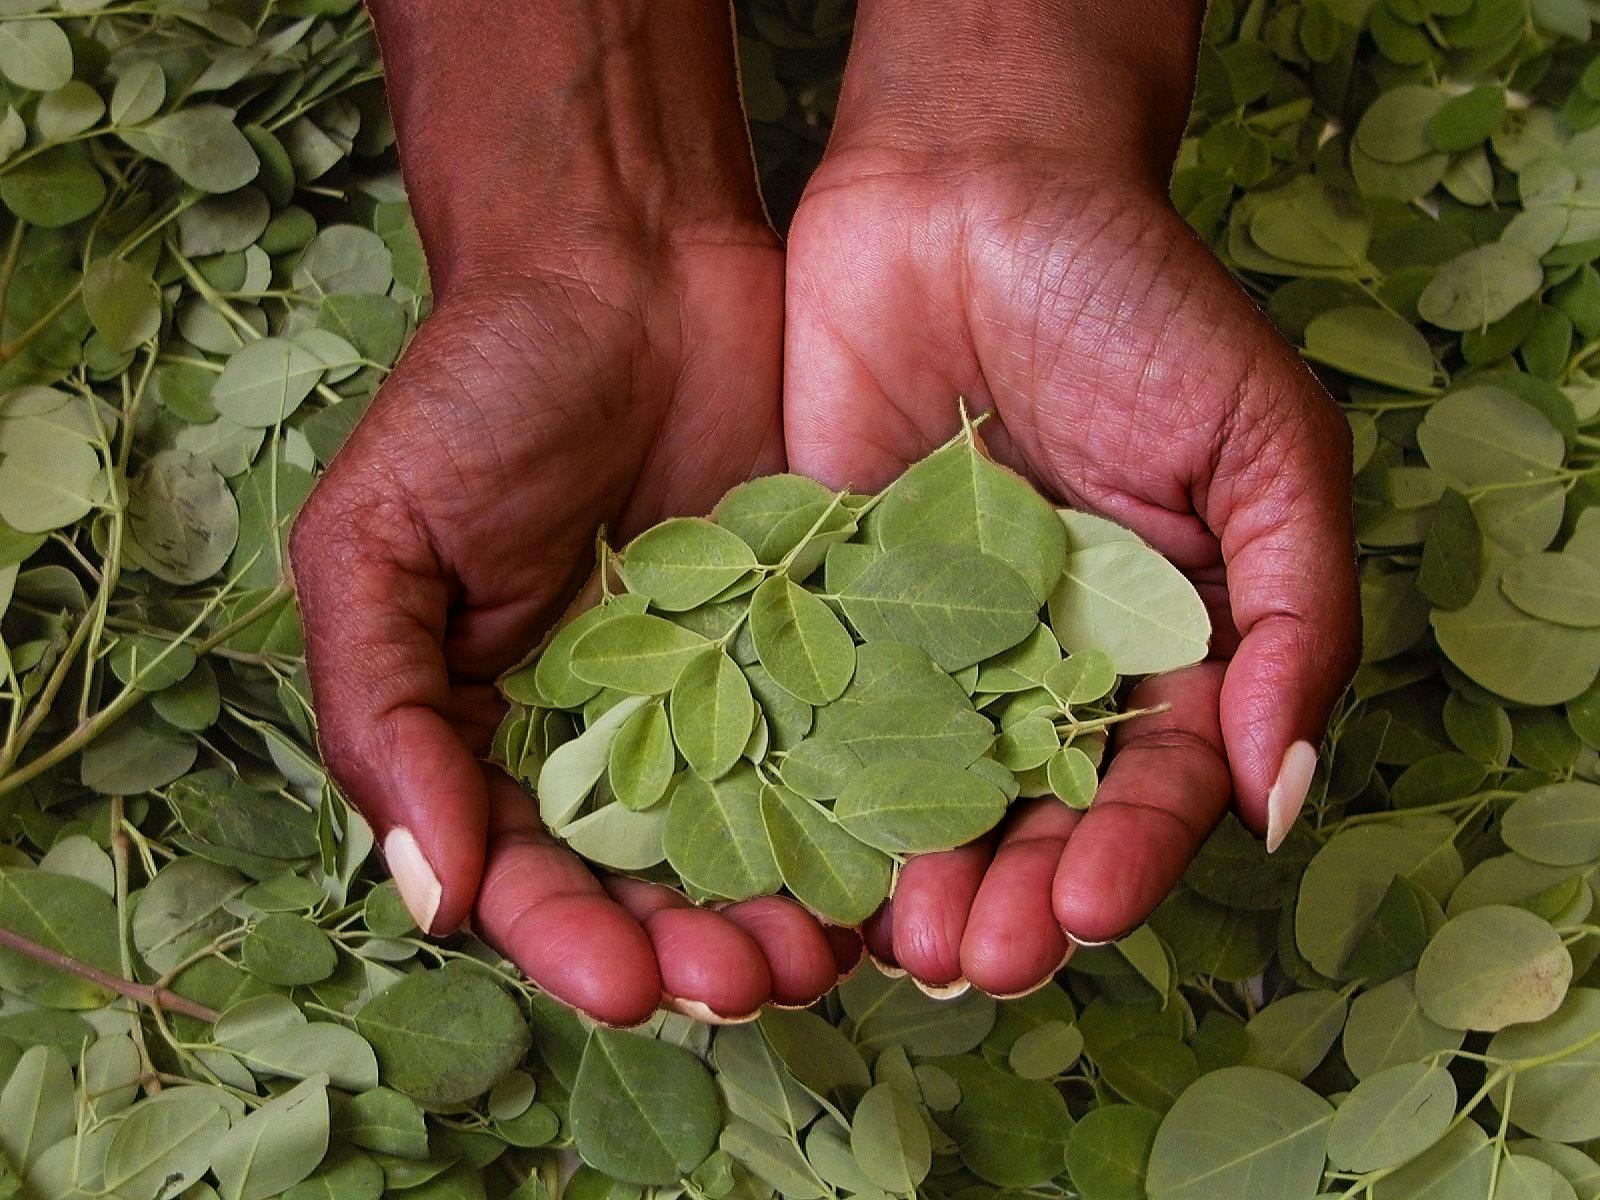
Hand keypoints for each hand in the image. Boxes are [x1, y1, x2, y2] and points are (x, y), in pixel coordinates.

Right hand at [291, 1, 859, 1025]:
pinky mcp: (812, 645)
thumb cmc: (478, 391)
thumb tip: (428, 893)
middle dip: (693, 948)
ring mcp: (722, 694)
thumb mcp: (378, 542)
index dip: (567, 941)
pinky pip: (839, 747)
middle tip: (753, 985)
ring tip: (826, 953)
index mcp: (490, 730)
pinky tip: (897, 867)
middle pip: (651, 883)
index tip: (625, 985)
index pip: (523, 873)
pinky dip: (865, 815)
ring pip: (756, 838)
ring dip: (784, 909)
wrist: (625, 267)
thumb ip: (383, 710)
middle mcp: (609, 734)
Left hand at [784, 116, 1358, 993]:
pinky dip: (802, 778)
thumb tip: (1277, 790)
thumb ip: (1293, 610)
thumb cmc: (1138, 300)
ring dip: (905, 868)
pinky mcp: (816, 598)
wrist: (972, 186)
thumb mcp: (1261, 441)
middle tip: (969, 959)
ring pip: (913, 784)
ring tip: (891, 940)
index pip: (1146, 783)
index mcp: (1153, 643)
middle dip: (1006, 893)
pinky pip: (809, 703)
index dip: (1126, 854)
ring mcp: (919, 636)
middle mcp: (1032, 660)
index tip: (1084, 911)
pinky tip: (789, 849)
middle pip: (1023, 811)